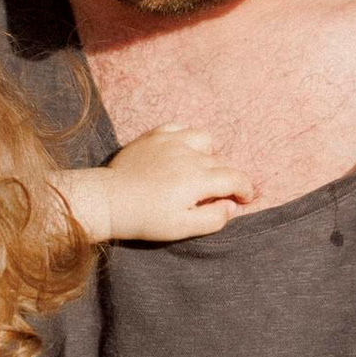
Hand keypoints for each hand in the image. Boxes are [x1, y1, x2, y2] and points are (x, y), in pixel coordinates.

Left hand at [73, 123, 250, 243]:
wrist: (109, 201)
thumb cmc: (146, 219)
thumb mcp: (183, 228)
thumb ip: (213, 218)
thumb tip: (232, 205)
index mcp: (199, 179)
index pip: (235, 178)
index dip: (246, 189)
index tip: (245, 198)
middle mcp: (190, 154)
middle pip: (221, 162)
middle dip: (226, 178)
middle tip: (217, 194)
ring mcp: (172, 141)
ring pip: (204, 140)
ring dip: (208, 154)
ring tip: (199, 169)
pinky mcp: (154, 135)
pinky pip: (181, 128)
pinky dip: (187, 139)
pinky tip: (181, 152)